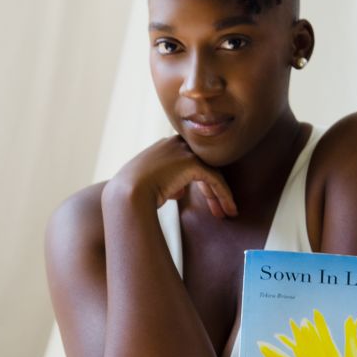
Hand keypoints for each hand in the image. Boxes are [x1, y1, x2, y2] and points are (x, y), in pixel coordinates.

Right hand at [108, 136, 237, 218]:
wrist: (128, 193)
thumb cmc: (133, 193)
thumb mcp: (150, 184)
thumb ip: (168, 183)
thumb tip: (180, 191)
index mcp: (165, 146)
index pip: (191, 161)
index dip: (201, 181)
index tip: (207, 200)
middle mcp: (176, 144)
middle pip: (204, 165)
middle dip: (213, 189)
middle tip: (221, 208)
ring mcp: (185, 151)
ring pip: (212, 172)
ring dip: (221, 195)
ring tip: (229, 213)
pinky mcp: (192, 163)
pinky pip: (215, 180)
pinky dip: (224, 195)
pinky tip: (228, 210)